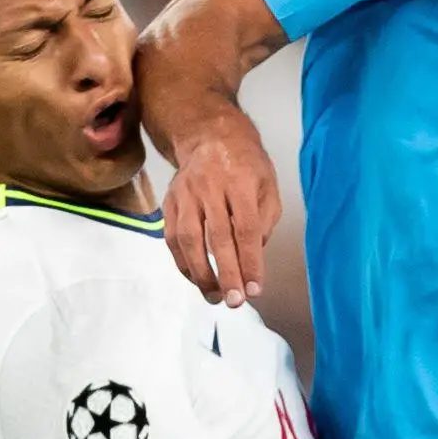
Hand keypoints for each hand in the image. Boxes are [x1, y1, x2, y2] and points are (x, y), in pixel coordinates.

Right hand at [162, 120, 280, 307]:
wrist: (210, 136)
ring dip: (201, 273)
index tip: (256, 289)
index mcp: (240, 181)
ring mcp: (185, 194)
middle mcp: (209, 187)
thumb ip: (265, 221)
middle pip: (217, 237)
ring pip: (188, 239)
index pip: (246, 229)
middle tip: (235, 301)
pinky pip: (172, 238)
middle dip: (226, 274)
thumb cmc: (246, 166)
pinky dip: (183, 263)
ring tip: (214, 297)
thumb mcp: (268, 185)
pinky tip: (196, 279)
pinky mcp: (169, 202)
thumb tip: (253, 258)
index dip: (251, 262)